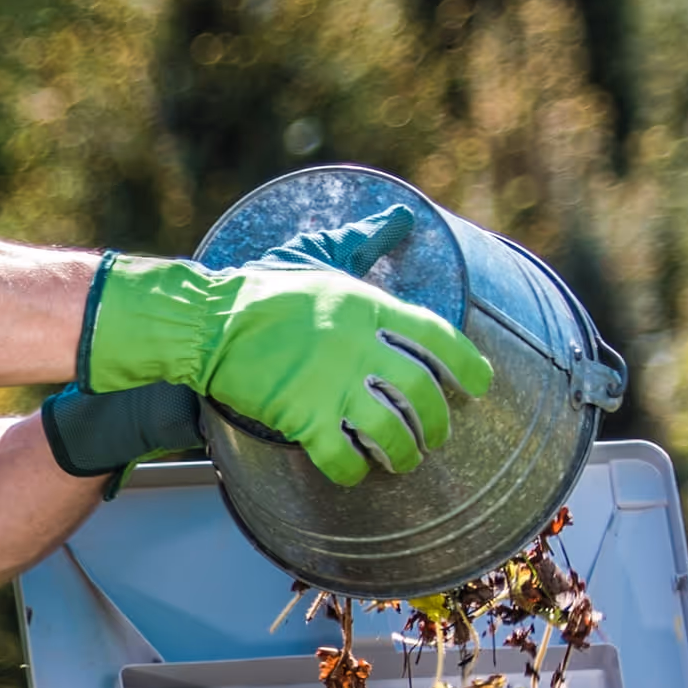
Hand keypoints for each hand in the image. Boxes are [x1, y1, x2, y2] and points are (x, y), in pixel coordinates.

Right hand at [81, 215, 496, 489]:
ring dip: (403, 452)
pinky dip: (351, 471)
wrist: (207, 320)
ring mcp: (330, 383)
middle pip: (420, 392)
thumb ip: (365, 240)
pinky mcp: (300, 415)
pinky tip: (353, 472)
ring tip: (402, 461)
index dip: (466, 365)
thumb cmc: (264, 288)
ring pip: (390, 430)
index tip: (480, 386)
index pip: (437, 338)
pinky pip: (340, 455)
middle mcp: (358, 346)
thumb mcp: (321, 254)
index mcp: (369, 307)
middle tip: (434, 436)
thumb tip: (402, 215)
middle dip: (435, 422)